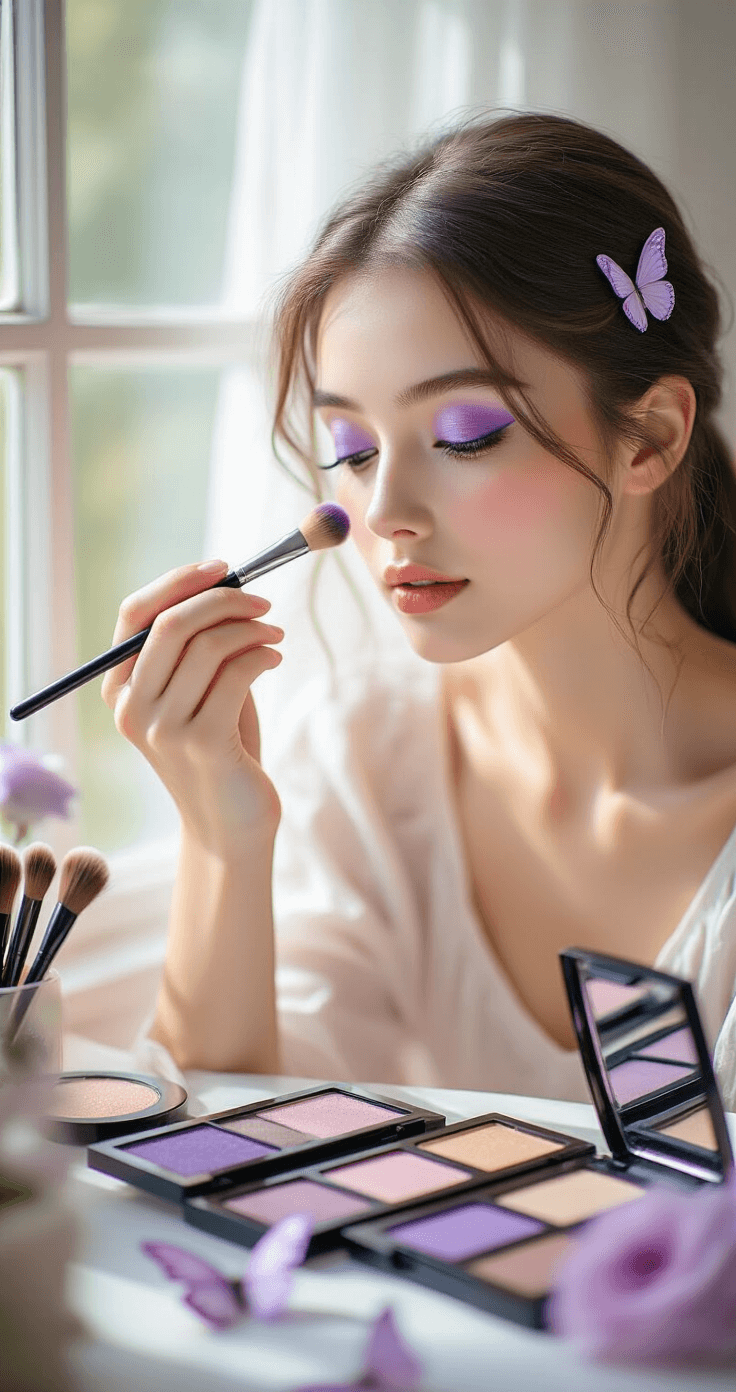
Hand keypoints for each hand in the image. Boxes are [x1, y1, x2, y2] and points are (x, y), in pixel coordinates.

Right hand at [101, 560, 284, 856]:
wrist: (233, 824)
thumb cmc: (222, 747)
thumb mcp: (202, 688)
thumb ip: (199, 643)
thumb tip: (224, 581)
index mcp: (121, 689)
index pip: (135, 614)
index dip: (178, 582)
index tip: (223, 568)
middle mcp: (132, 708)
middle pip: (170, 624)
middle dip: (223, 600)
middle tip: (262, 601)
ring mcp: (164, 729)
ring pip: (208, 646)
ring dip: (251, 628)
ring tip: (275, 635)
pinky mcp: (203, 744)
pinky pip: (237, 673)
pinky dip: (262, 654)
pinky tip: (275, 657)